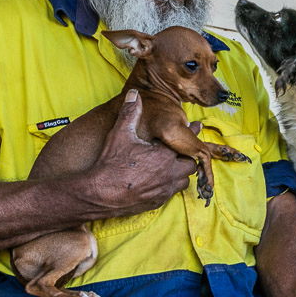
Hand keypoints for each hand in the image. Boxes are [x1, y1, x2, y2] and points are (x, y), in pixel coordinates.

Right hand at [84, 91, 196, 217]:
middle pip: (190, 164)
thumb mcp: (120, 134)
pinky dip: (169, 186)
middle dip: (186, 157)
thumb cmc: (110, 163)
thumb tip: (134, 94)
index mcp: (164, 155)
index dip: (192, 133)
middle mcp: (169, 173)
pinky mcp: (157, 202)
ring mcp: (164, 190)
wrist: (99, 194)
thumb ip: (130, 113)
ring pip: (183, 181)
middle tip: (179, 150)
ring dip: (180, 173)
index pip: (187, 143)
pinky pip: (171, 194)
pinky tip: (160, 180)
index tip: (196, 127)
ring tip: (171, 166)